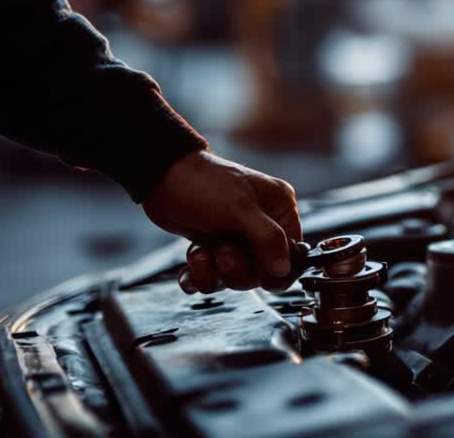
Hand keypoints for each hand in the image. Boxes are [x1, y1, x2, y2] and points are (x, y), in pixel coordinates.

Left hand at [143, 151, 301, 293]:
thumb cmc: (205, 184)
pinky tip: (190, 267)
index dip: (275, 268)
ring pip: (236, 276)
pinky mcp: (214, 246)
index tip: (258, 271)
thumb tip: (284, 269)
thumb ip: (268, 239)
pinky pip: (214, 276)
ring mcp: (237, 238)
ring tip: (200, 254)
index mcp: (279, 209)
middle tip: (222, 254)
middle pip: (262, 271)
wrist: (161, 177)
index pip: (292, 253)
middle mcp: (262, 225)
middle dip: (238, 269)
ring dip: (215, 272)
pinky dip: (200, 276)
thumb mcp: (240, 210)